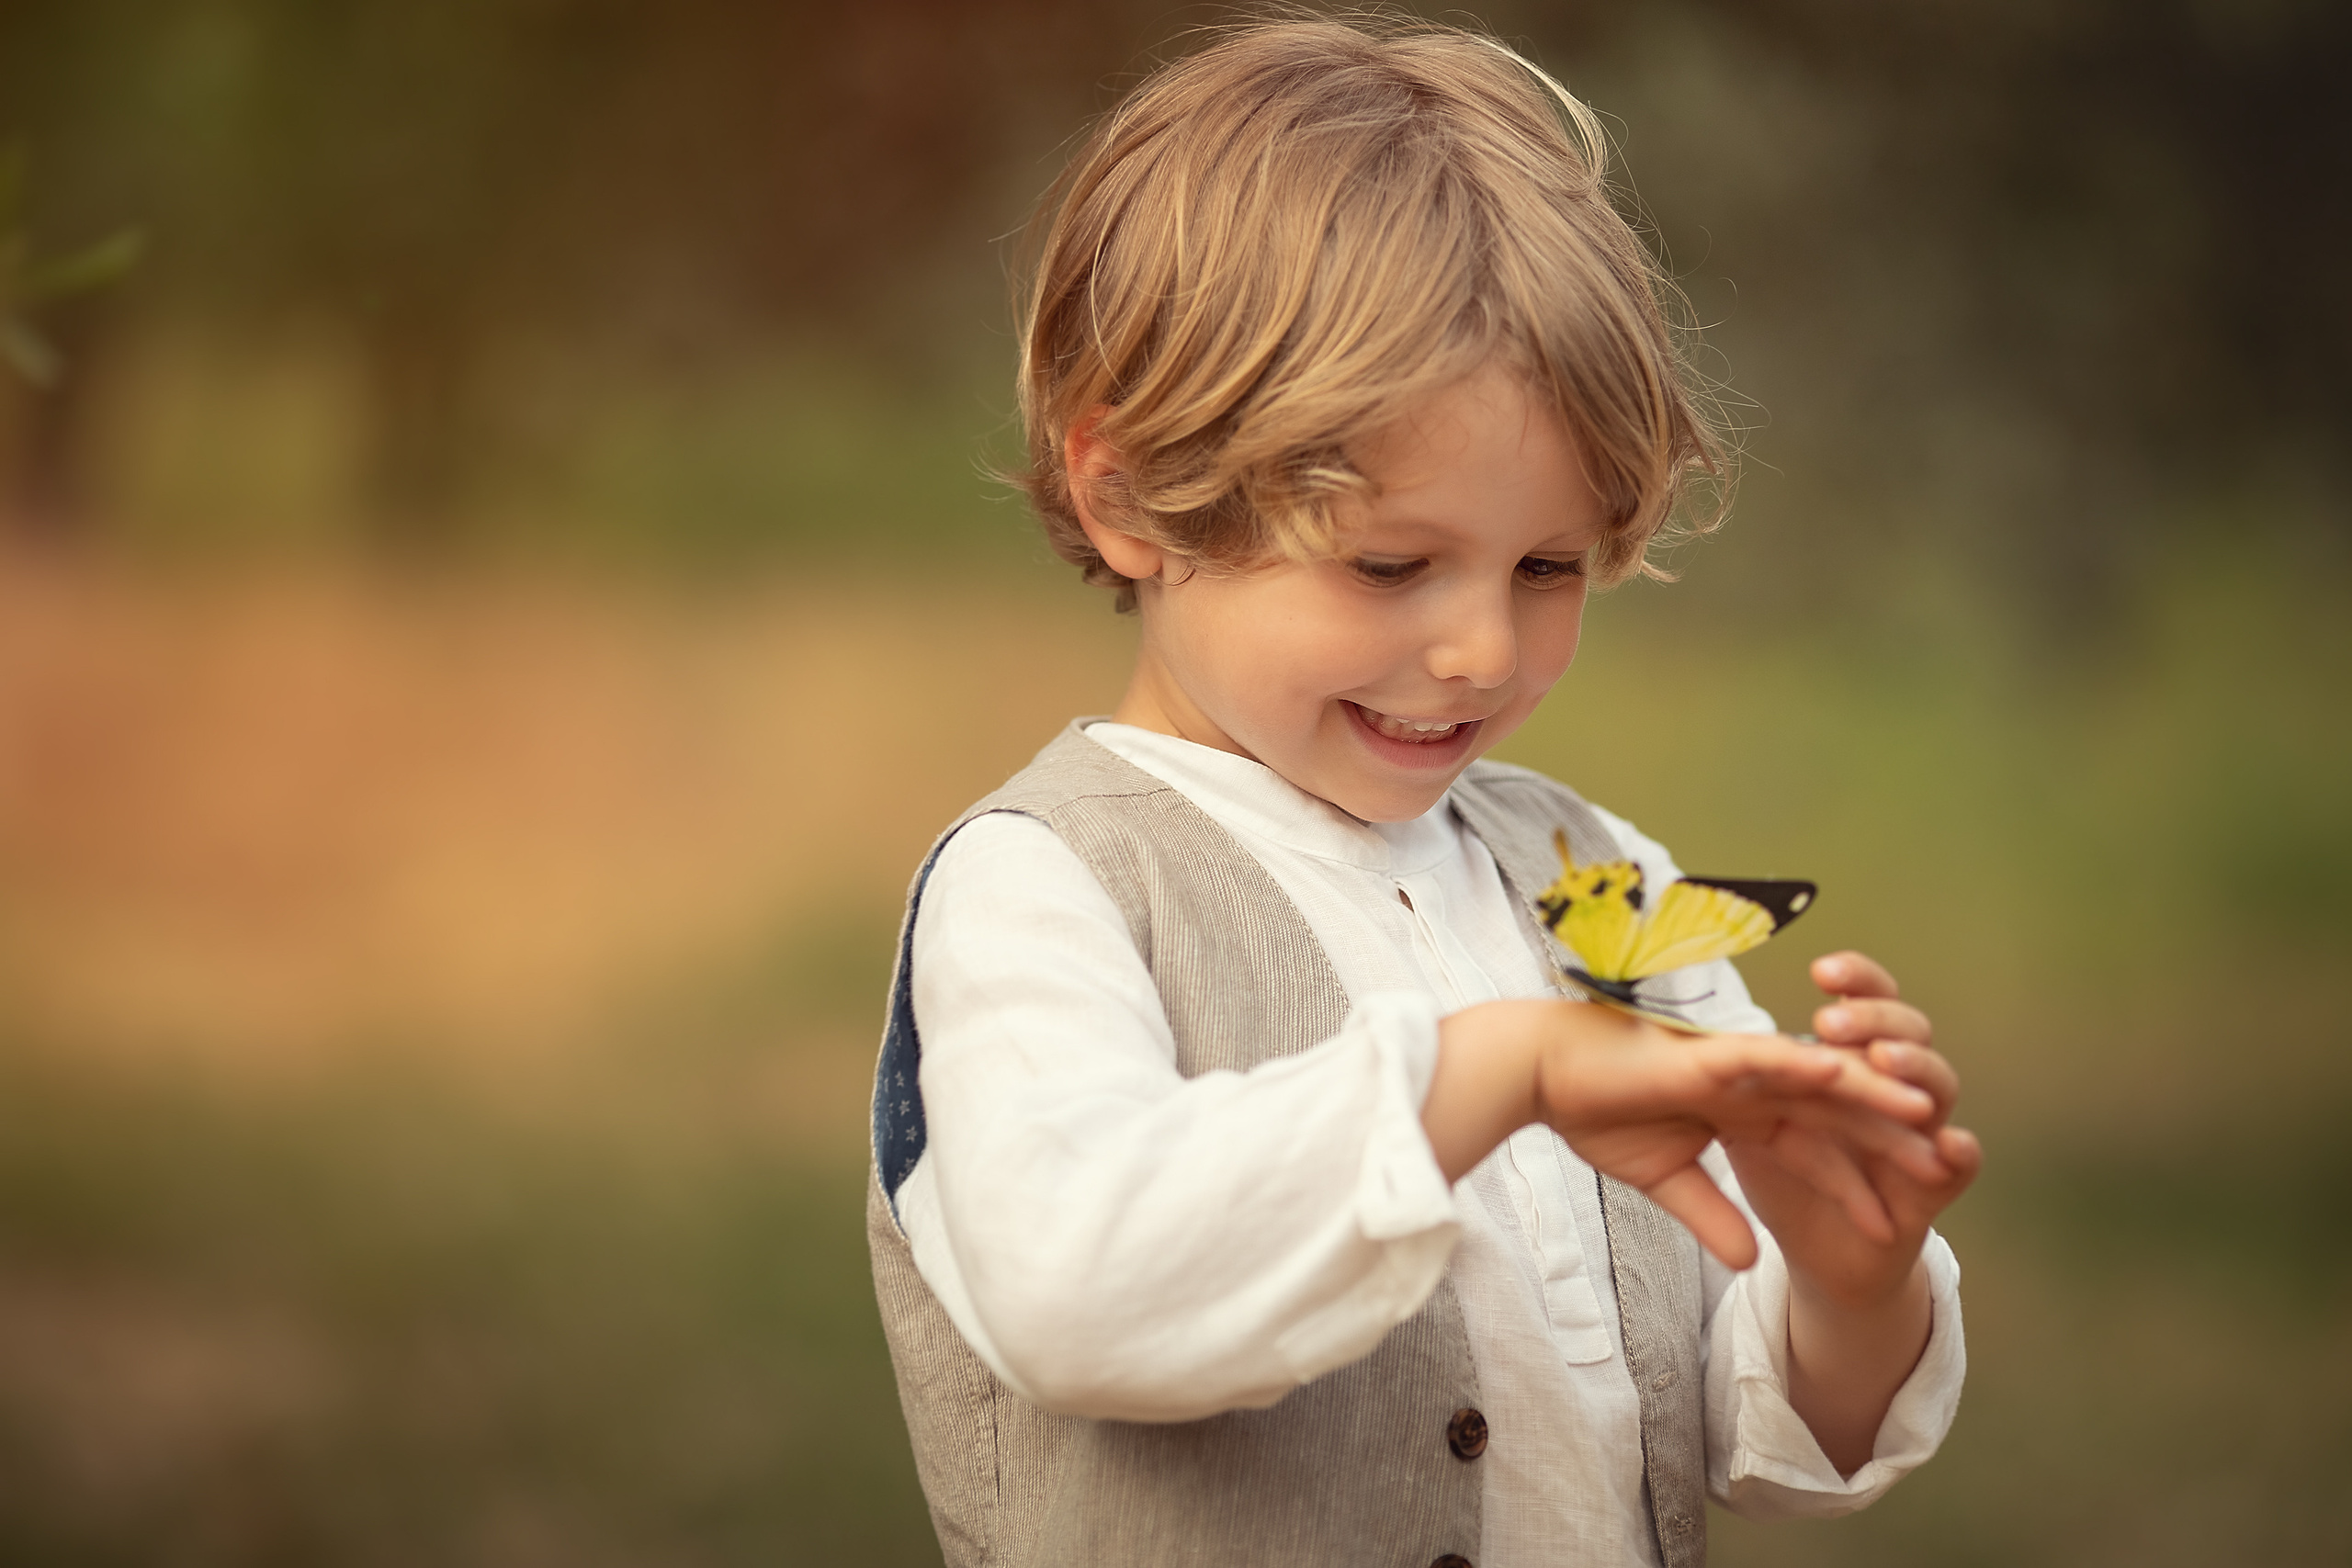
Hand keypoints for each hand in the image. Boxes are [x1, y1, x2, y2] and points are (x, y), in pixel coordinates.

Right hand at [1424, 998, 1944, 1270]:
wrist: (1540, 1076)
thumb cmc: (1592, 1115)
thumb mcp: (1663, 1182)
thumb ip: (1710, 1215)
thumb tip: (1747, 1262)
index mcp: (1742, 1111)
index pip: (1813, 1152)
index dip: (1853, 1189)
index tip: (1893, 1231)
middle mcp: (1751, 1082)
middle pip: (1835, 1114)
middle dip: (1889, 1141)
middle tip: (1943, 1170)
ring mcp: (1735, 1063)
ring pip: (1819, 1079)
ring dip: (1873, 1097)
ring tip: (1928, 1118)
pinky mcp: (1708, 1052)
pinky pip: (1771, 1056)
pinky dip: (1810, 1064)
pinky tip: (1852, 1075)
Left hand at [1724, 951, 1980, 1307]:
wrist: (1822, 1262)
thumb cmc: (1786, 1187)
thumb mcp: (1741, 1139)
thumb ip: (1722, 1092)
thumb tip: (1680, 1055)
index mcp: (1843, 1069)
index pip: (1860, 1008)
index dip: (1855, 981)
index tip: (1823, 969)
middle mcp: (1890, 1095)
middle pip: (1901, 1033)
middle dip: (1877, 1019)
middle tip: (1832, 1022)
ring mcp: (1915, 1139)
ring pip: (1937, 1085)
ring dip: (1917, 1070)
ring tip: (1886, 1062)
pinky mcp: (1930, 1193)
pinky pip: (1958, 1167)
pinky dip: (1960, 1154)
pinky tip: (1951, 1144)